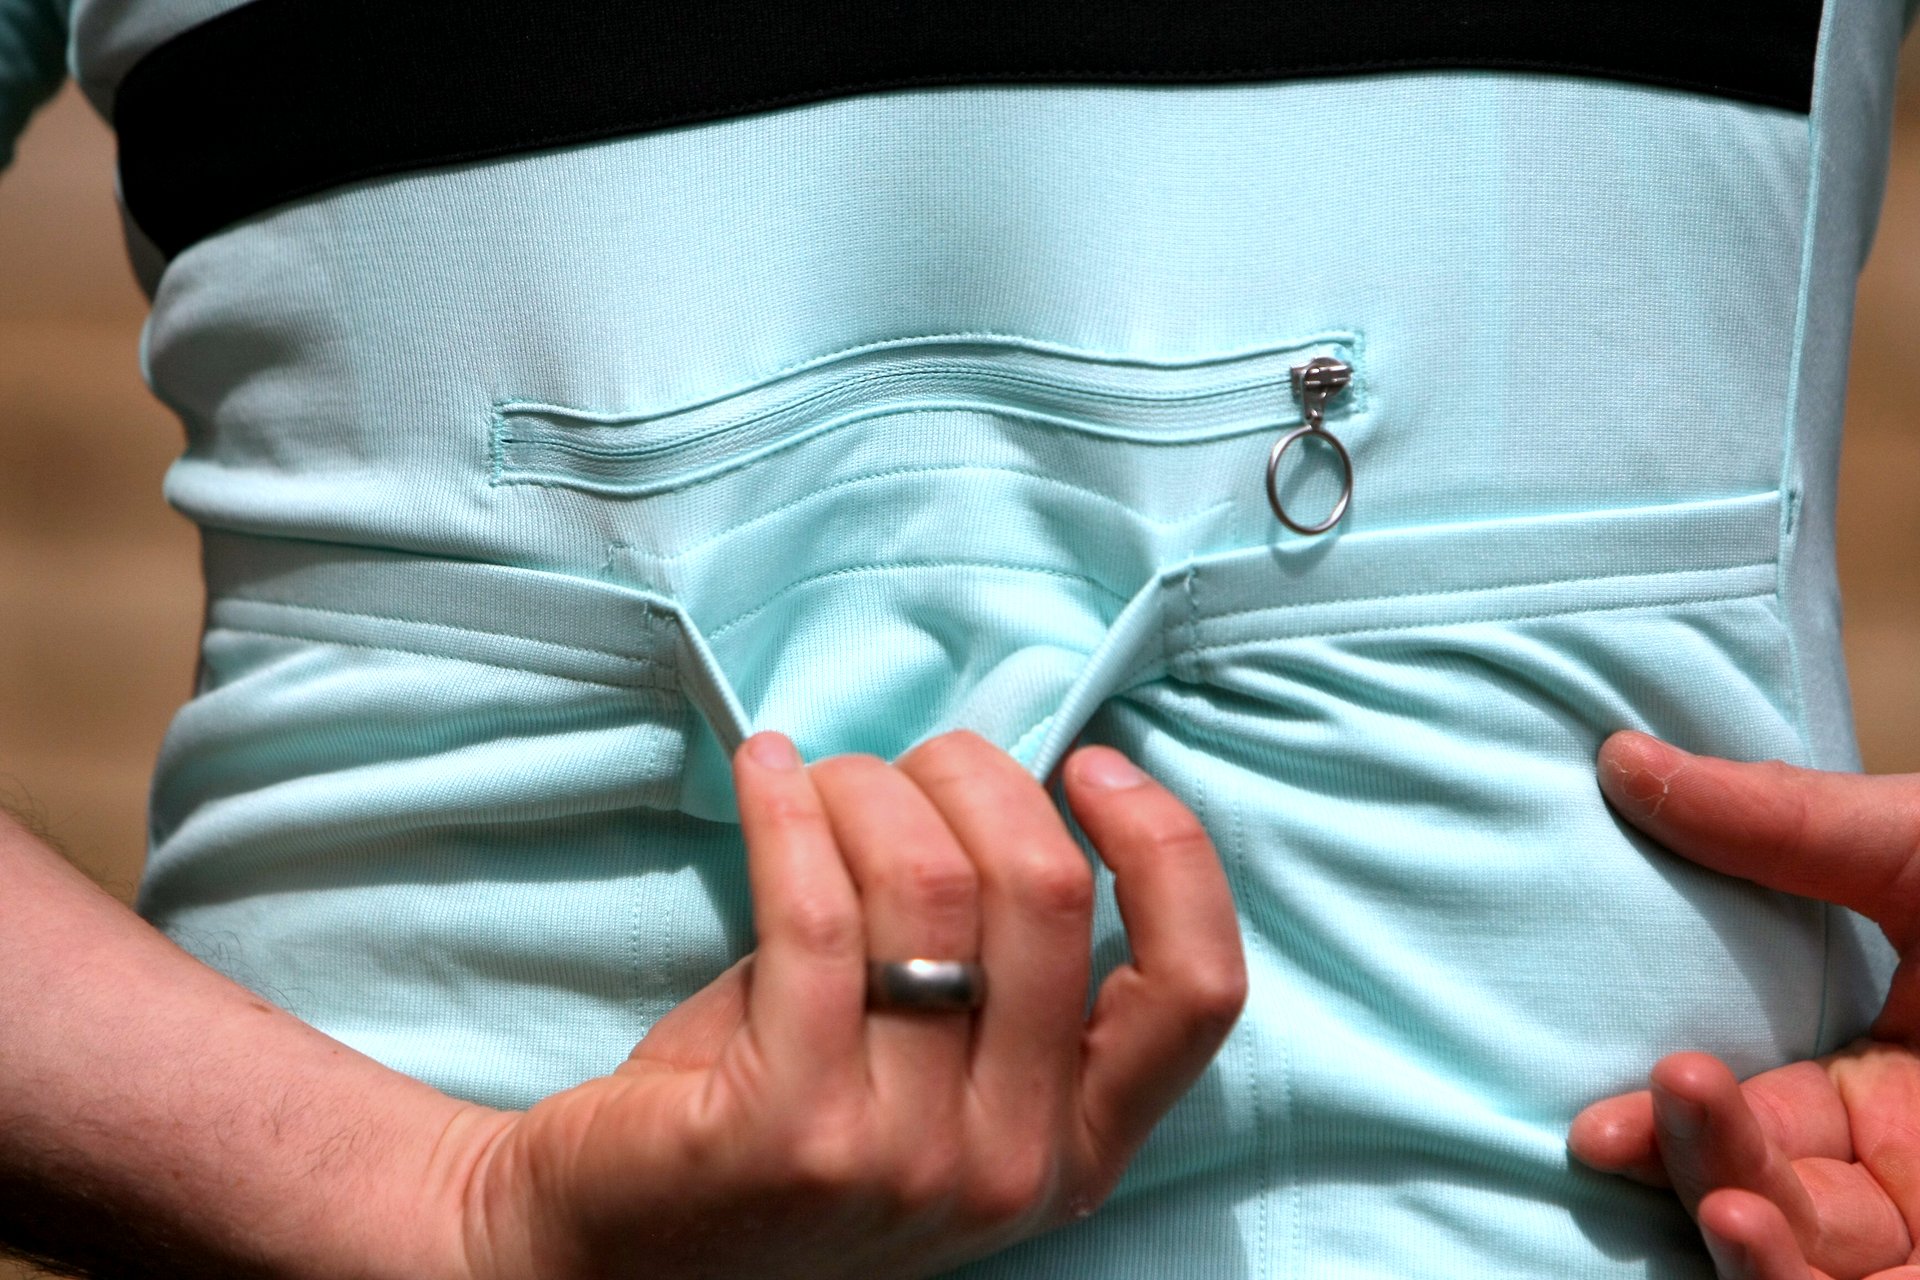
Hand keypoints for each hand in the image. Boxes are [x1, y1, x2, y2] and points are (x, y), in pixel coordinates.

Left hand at [457, 728, 1247, 1279]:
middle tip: (904, 767)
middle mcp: (1010, 1168)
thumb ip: (996, 960)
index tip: (1089, 766)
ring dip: (867, 789)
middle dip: (975, 777)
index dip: (1167, 847)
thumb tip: (1012, 777)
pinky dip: (787, 808)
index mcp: (1073, 1148)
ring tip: (815, 784)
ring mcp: (904, 1161)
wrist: (611, 1242)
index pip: (1196, 991)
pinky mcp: (789, 1131)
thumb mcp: (930, 1063)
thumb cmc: (776, 1114)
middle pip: (1047, 893)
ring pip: (928, 885)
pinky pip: (813, 909)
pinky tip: (763, 770)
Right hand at [1568, 730, 1919, 1279]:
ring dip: (1742, 1241)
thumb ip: (1778, 820)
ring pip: (1813, 1269)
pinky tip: (1757, 1239)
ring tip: (1727, 1202)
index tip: (1600, 1125)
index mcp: (1896, 1078)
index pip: (1759, 1118)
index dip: (1675, 1126)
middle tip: (1639, 1124)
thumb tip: (1621, 759)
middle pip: (1772, 1197)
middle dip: (1698, 1168)